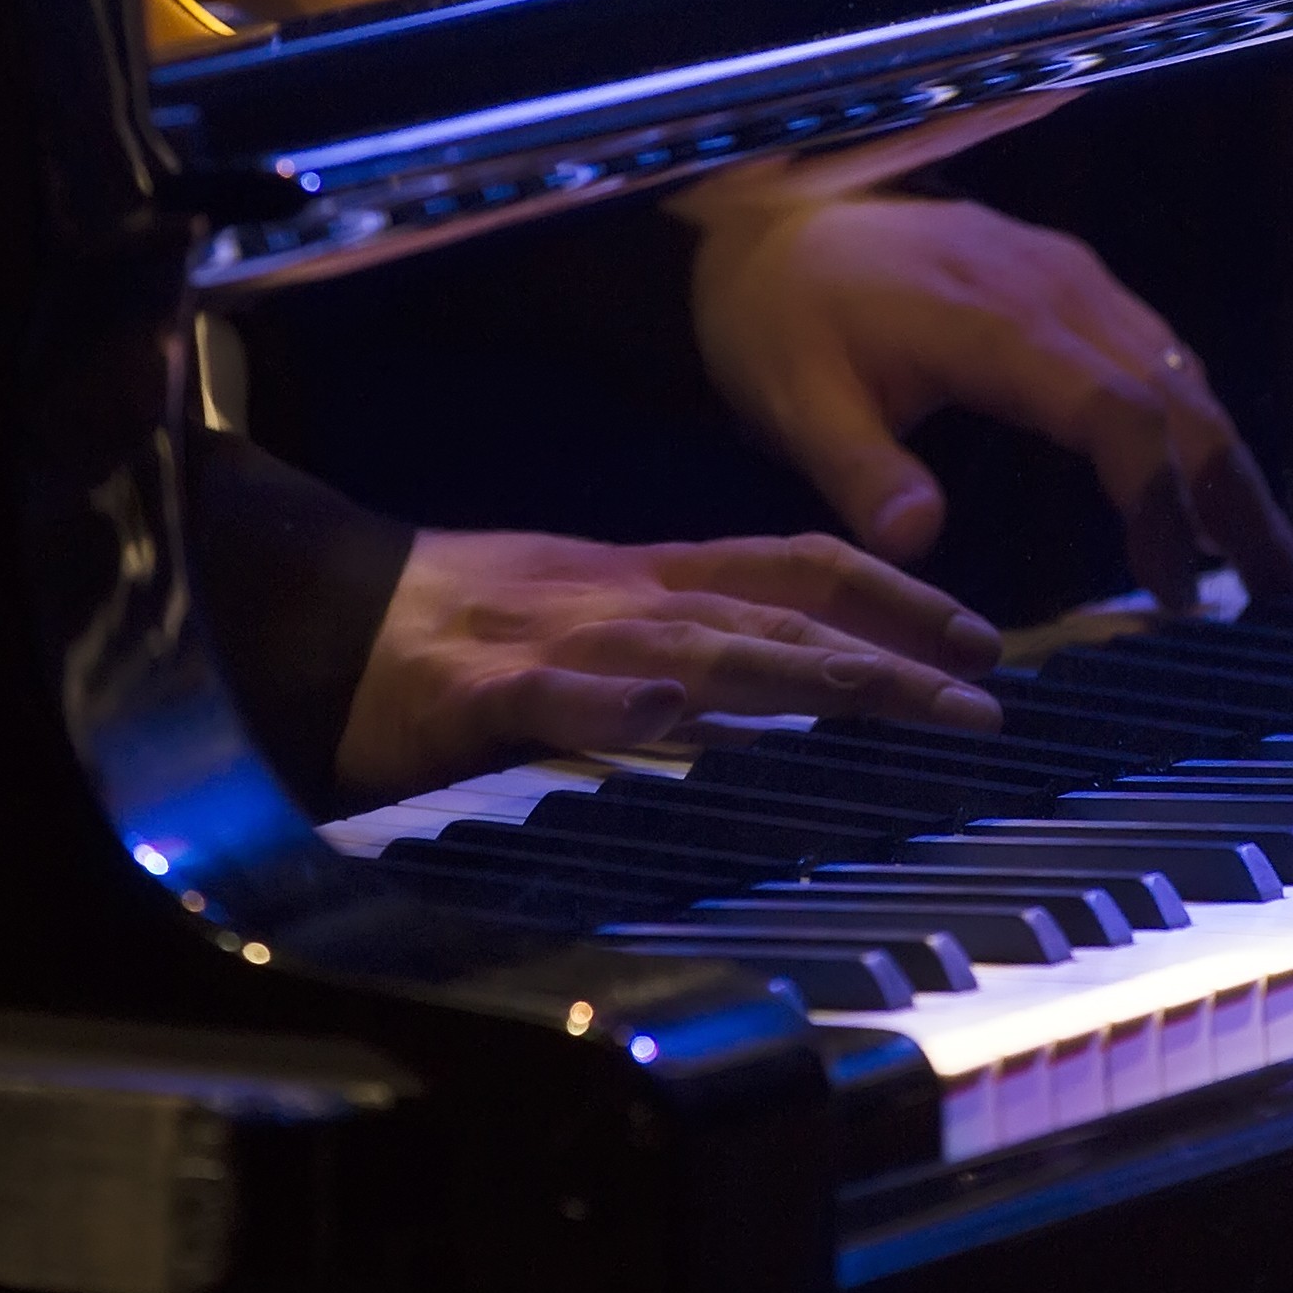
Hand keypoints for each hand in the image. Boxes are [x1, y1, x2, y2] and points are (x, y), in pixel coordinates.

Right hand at [333, 528, 1002, 799]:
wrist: (310, 609)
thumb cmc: (454, 629)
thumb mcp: (589, 622)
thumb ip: (683, 644)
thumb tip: (790, 690)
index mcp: (646, 582)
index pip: (794, 572)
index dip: (894, 598)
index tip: (982, 640)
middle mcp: (618, 601)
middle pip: (772, 617)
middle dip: (885, 654)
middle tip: (981, 698)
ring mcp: (550, 641)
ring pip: (690, 650)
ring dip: (795, 672)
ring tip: (885, 695)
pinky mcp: (470, 694)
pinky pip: (547, 698)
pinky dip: (608, 706)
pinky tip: (663, 720)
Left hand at [680, 172, 1292, 613]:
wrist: (771, 213)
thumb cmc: (779, 312)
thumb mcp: (794, 401)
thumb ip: (861, 472)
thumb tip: (918, 541)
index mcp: (994, 321)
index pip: (1117, 414)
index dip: (1160, 503)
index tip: (1171, 593)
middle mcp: (1056, 289)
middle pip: (1181, 396)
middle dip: (1239, 500)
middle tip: (1286, 599)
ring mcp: (1072, 280)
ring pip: (1182, 375)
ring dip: (1231, 469)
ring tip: (1272, 566)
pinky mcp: (1072, 283)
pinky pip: (1157, 354)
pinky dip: (1198, 427)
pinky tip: (1214, 491)